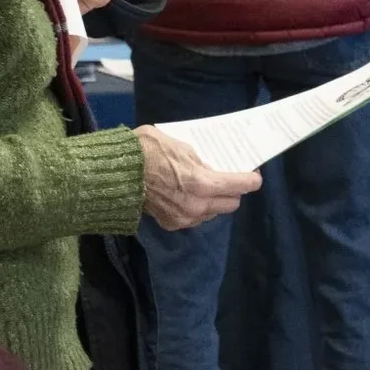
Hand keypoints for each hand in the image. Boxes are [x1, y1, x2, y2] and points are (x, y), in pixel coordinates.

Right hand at [138, 125, 259, 230]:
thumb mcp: (181, 146)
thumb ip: (201, 160)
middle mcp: (198, 205)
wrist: (116, 173)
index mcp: (203, 183)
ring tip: (205, 188)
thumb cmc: (147, 151)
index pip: (240, 186)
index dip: (251, 180)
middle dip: (233, 191)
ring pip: (214, 213)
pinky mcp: (172, 224)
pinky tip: (188, 196)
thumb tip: (212, 168)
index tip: (253, 176)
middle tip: (227, 179)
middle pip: (231, 203)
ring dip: (215, 202)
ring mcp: (185, 218)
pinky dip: (197, 209)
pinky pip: (196, 218)